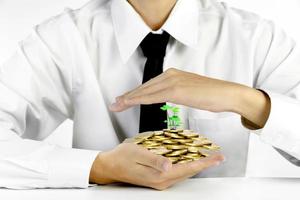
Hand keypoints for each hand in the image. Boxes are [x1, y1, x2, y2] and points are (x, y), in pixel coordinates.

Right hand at [89, 143, 223, 189]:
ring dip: (197, 164)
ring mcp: (160, 181)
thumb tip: (169, 165)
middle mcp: (162, 181)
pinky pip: (177, 172)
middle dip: (204, 164)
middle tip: (217, 157)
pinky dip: (187, 165)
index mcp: (159, 176)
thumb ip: (155, 160)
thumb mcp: (138, 154)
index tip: (217, 158)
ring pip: (184, 172)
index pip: (187, 168)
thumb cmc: (122, 158)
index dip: (204, 162)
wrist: (110, 166)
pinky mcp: (157, 177)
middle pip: (189, 172)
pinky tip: (189, 158)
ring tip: (207, 157)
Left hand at [109, 68, 269, 127]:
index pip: (149, 85)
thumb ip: (176, 92)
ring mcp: (174, 81)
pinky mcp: (177, 90)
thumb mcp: (189, 92)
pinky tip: (131, 103)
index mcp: (173, 75)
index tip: (124, 100)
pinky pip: (154, 96)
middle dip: (127, 97)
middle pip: (144, 87)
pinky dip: (140, 100)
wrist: (227, 94)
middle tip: (114, 104)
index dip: (135, 93)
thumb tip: (167, 97)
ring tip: (117, 105)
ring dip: (129, 99)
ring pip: (146, 91)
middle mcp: (171, 75)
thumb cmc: (211, 95)